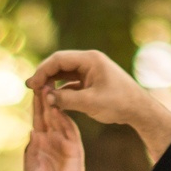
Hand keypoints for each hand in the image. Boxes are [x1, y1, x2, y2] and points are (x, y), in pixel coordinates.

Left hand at [22, 85, 86, 170]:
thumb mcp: (31, 165)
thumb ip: (31, 148)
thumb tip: (32, 131)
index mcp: (42, 139)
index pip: (38, 117)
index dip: (35, 104)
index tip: (32, 88)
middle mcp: (54, 136)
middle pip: (49, 113)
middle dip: (45, 98)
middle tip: (42, 80)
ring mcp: (65, 140)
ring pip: (59, 119)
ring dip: (54, 105)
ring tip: (49, 90)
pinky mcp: (74, 147)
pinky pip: (69, 131)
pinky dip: (64, 121)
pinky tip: (59, 110)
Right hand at [26, 49, 170, 161]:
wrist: (139, 110)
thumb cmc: (119, 104)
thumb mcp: (91, 103)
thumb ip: (67, 100)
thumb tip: (46, 98)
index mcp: (90, 59)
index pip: (59, 59)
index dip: (42, 71)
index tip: (32, 84)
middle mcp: (89, 61)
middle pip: (60, 64)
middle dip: (44, 75)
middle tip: (31, 88)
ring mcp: (90, 71)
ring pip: (64, 73)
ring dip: (51, 82)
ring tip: (39, 93)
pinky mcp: (92, 82)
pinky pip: (71, 82)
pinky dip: (61, 89)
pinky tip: (53, 99)